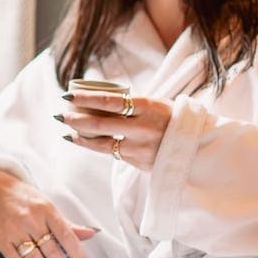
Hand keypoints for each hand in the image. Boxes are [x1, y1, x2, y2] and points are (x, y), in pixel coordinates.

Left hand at [58, 88, 173, 170]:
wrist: (197, 146)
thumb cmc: (172, 119)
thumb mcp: (156, 104)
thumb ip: (132, 103)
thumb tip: (98, 98)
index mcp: (147, 107)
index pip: (109, 101)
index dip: (85, 98)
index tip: (67, 95)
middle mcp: (142, 128)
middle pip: (100, 123)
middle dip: (75, 119)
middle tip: (60, 114)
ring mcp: (139, 148)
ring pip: (102, 143)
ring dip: (80, 137)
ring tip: (66, 131)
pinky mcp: (138, 162)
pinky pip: (112, 153)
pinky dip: (95, 146)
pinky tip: (82, 141)